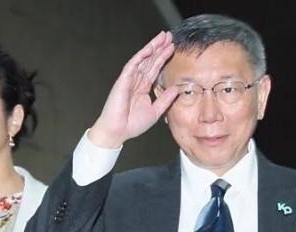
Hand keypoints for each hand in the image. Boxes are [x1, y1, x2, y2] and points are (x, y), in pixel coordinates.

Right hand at [88, 31, 178, 148]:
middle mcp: (136, 81)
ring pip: (142, 59)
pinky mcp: (123, 81)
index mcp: (143, 88)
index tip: (172, 47)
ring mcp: (129, 80)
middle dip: (159, 47)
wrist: (118, 132)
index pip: (155, 69)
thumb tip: (177, 88)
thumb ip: (165, 99)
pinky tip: (149, 48)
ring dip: (152, 47)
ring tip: (162, 37)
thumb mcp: (155, 111)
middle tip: (169, 36)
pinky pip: (132, 65)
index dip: (163, 57)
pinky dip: (141, 56)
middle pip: (150, 60)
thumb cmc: (132, 124)